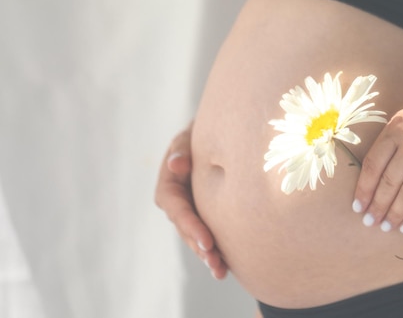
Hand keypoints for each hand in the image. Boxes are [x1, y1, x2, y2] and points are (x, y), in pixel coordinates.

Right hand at [155, 121, 228, 278]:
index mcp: (170, 185)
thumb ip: (182, 150)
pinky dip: (218, 251)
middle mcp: (178, 202)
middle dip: (199, 247)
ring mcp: (192, 211)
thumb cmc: (200, 134)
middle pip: (186, 229)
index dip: (190, 225)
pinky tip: (229, 267)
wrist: (219, 135)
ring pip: (197, 237)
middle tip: (215, 263)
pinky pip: (210, 235)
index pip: (176, 208)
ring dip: (208, 256)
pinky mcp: (207, 216)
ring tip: (220, 272)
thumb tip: (177, 165)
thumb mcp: (188, 137)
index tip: (207, 241)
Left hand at [352, 88, 402, 232]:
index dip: (363, 188)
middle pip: (386, 183)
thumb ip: (397, 139)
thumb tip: (375, 174)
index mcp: (400, 125)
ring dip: (393, 215)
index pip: (372, 163)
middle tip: (369, 220)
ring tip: (385, 226)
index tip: (357, 204)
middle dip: (376, 206)